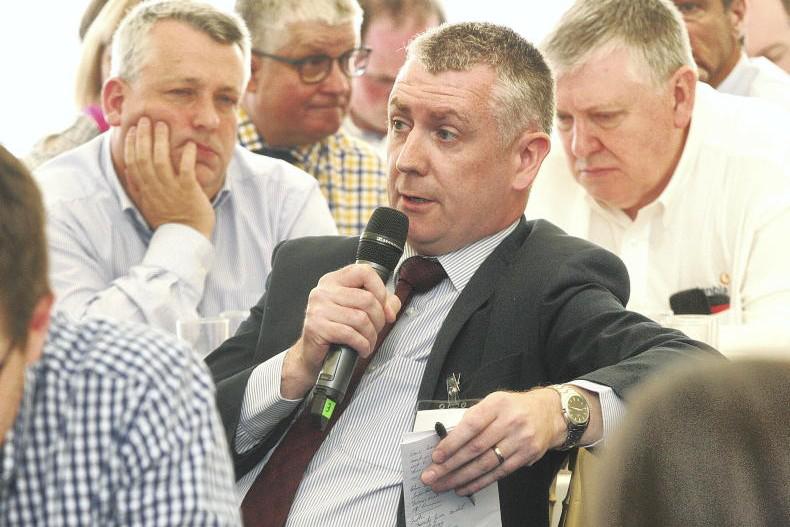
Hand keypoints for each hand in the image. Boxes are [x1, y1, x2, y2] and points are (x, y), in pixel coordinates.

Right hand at [123, 117, 214, 237]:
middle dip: (143, 136)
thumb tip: (128, 170)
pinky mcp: (189, 192)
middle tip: (146, 119)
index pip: (132, 163)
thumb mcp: (147, 205)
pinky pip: (186, 171)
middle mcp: (154, 189)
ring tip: (163, 125)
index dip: (130, 144)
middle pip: (143, 158)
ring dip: (161, 141)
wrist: (186, 238)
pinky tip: (190, 145)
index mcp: (144, 191)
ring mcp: (171, 190)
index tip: (131, 130)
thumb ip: (138, 188)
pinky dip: (187, 156)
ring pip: (161, 161)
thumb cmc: (168, 220)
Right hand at [281, 264, 400, 398]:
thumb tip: (392, 305)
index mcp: (334, 280)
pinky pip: (350, 334)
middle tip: (375, 331)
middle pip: (367, 299)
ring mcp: (318, 308)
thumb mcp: (359, 311)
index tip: (384, 308)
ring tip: (368, 342)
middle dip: (378, 320)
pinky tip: (362, 349)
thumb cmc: (337, 331)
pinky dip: (362, 345)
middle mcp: (323, 290)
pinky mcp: (316, 327)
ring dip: (371, 336)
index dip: (380, 290)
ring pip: (360, 318)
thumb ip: (381, 303)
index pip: (364, 272)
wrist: (313, 354)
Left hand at [420, 388, 566, 495]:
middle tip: (433, 476)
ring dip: (462, 477)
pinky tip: (465, 486)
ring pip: (486, 464)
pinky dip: (480, 482)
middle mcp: (510, 421)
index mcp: (497, 404)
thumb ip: (473, 418)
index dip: (452, 443)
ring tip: (444, 484)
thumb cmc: (514, 408)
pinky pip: (499, 473)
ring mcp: (520, 440)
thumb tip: (448, 440)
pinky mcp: (527, 455)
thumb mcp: (493, 402)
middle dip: (450, 465)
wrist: (548, 413)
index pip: (471, 426)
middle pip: (476, 448)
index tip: (437, 456)